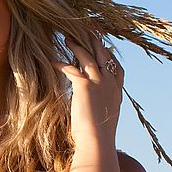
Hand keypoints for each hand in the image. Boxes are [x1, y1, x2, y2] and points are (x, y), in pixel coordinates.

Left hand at [52, 29, 124, 151]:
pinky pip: (73, 69)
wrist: (97, 142)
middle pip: (103, 56)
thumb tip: (93, 104)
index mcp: (117, 91)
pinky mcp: (85, 86)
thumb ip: (101, 105)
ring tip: (67, 38)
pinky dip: (63, 64)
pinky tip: (54, 61)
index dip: (109, 54)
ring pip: (89, 57)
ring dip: (77, 46)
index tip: (103, 44)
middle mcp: (110, 84)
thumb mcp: (104, 117)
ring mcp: (99, 83)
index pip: (116, 67)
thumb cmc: (99, 135)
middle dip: (94, 41)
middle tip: (86, 30)